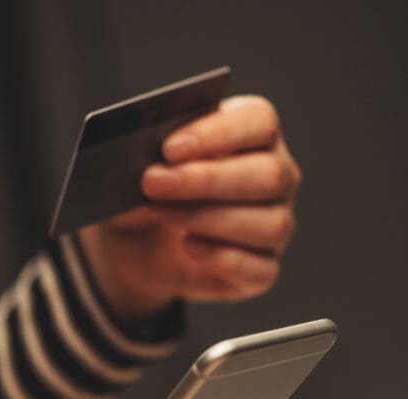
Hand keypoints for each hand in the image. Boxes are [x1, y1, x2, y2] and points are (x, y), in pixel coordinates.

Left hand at [78, 95, 301, 319]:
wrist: (132, 244)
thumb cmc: (147, 191)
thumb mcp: (135, 165)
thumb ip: (146, 152)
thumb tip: (147, 156)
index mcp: (252, 134)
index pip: (259, 121)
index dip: (218, 133)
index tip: (170, 148)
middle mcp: (274, 176)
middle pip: (268, 174)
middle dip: (206, 179)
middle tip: (154, 183)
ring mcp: (274, 224)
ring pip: (269, 224)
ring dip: (207, 219)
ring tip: (162, 214)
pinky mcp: (262, 268)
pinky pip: (260, 269)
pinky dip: (223, 259)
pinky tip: (189, 247)